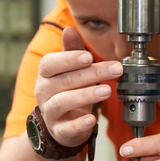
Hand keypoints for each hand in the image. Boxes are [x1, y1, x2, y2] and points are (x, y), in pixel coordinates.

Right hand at [34, 26, 122, 146]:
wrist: (62, 123)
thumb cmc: (70, 90)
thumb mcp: (72, 70)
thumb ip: (73, 51)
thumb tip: (69, 29)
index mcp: (46, 74)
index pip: (50, 64)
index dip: (69, 59)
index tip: (89, 57)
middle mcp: (44, 92)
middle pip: (64, 81)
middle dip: (91, 74)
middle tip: (115, 69)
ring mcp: (50, 113)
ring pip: (62, 102)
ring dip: (86, 95)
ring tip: (107, 91)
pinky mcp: (60, 131)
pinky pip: (67, 128)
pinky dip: (80, 124)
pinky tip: (92, 119)